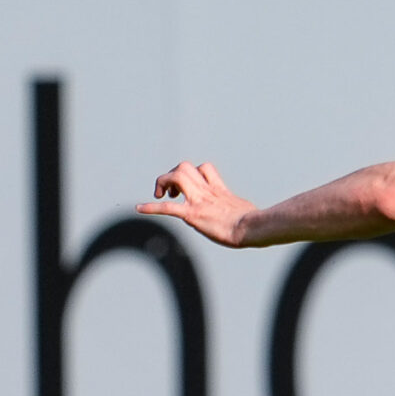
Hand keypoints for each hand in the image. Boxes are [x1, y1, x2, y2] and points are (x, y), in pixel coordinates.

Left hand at [140, 161, 255, 247]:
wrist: (252, 228)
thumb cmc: (255, 223)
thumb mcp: (246, 210)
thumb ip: (239, 209)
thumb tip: (249, 215)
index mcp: (219, 190)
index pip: (204, 169)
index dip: (193, 173)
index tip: (187, 186)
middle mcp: (207, 191)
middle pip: (185, 167)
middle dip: (172, 175)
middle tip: (171, 192)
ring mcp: (199, 201)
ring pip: (176, 177)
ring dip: (163, 183)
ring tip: (162, 195)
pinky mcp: (193, 214)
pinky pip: (168, 207)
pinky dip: (151, 207)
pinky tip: (139, 208)